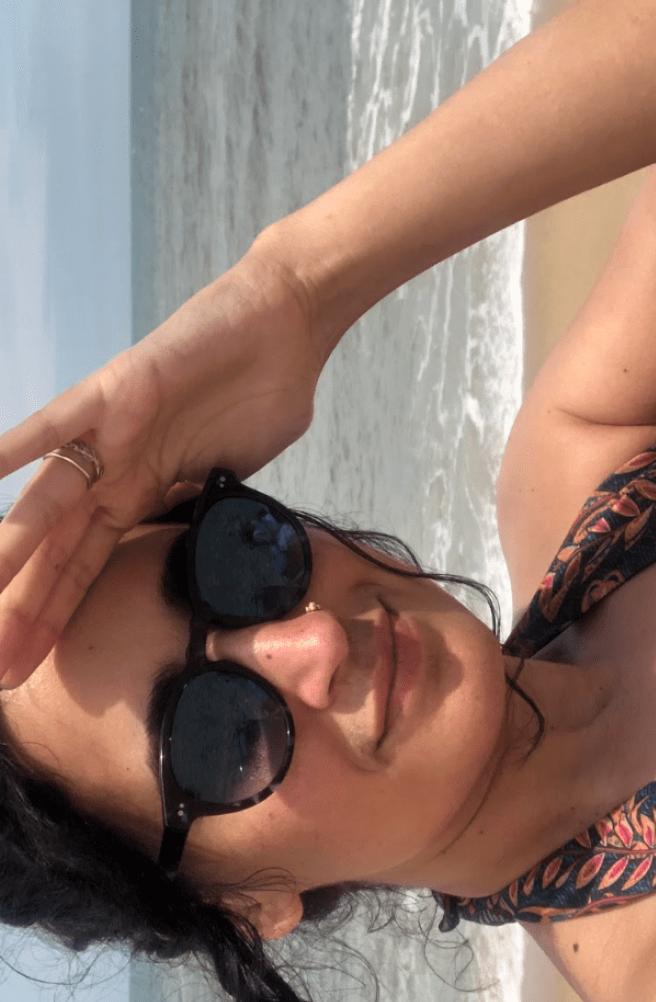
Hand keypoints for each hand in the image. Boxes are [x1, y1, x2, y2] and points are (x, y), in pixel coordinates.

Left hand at [0, 245, 326, 687]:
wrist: (283, 326)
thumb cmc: (263, 394)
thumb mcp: (230, 477)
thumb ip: (201, 510)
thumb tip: (206, 556)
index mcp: (139, 494)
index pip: (86, 571)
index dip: (55, 621)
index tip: (31, 672)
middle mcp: (114, 470)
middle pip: (59, 555)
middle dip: (28, 615)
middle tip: (2, 675)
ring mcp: (111, 433)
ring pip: (47, 505)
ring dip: (11, 553)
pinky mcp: (117, 392)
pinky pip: (55, 425)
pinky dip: (12, 448)